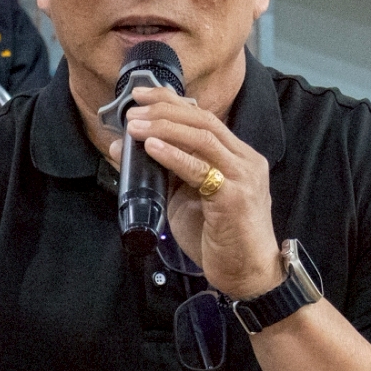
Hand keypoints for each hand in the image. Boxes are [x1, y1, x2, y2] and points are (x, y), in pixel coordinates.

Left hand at [118, 86, 281, 299]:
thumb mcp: (185, 199)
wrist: (248, 275)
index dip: (171, 102)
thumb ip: (162, 172)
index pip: (204, 118)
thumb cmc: (218, 239)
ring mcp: (243, 176)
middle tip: (132, 108)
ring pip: (203, 138)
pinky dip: (174, 155)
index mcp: (237, 157)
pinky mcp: (235, 197)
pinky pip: (201, 169)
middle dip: (164, 109)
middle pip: (203, 121)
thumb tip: (122, 148)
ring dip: (164, 127)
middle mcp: (245, 160)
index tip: (141, 95)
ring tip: (135, 126)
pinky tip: (152, 147)